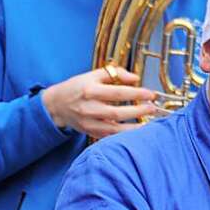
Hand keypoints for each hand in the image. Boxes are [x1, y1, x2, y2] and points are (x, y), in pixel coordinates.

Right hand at [42, 66, 157, 137]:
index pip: (117, 93)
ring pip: (114, 128)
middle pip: (117, 112)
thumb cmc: (78, 88)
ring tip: (149, 123)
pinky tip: (136, 132)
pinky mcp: (90, 132)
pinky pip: (110, 136)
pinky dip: (124, 135)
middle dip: (138, 111)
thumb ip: (115, 73)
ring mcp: (89, 123)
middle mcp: (88, 108)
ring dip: (134, 127)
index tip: (151, 94)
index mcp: (90, 90)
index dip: (136, 93)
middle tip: (153, 108)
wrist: (57, 105)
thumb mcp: (93, 75)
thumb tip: (135, 78)